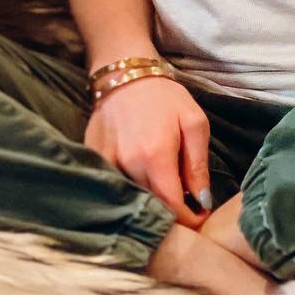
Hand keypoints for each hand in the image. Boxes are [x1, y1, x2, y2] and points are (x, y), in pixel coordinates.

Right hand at [83, 76, 212, 227]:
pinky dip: (128, 191)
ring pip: (131, 199)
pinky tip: (140, 182)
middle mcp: (128, 165)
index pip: (172, 207)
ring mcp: (106, 164)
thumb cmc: (165, 97)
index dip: (188, 220)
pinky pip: (113, 186)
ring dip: (149, 202)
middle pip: (151, 207)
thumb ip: (198, 164)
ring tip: (164, 192)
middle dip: (171, 212)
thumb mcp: (194, 123)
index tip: (199, 218)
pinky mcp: (92, 160)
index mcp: (156, 156)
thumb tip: (203, 201)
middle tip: (185, 205)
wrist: (125, 74)